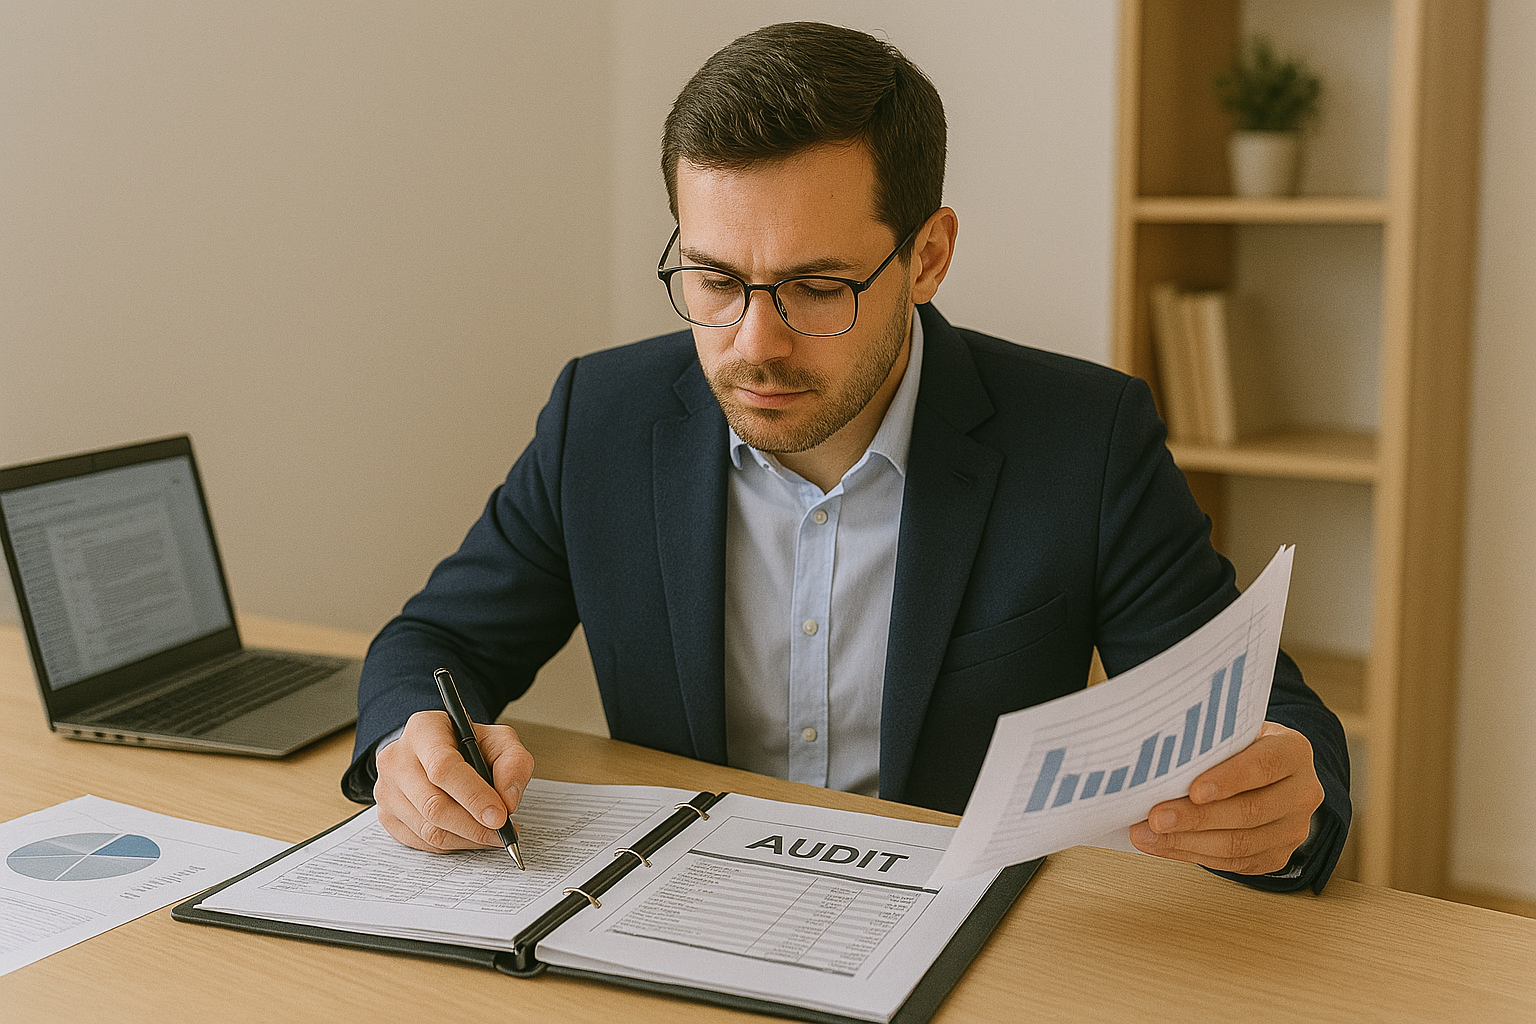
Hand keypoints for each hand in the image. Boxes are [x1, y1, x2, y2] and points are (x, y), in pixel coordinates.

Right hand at [374, 710, 535, 852]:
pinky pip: (422, 842)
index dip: (474, 796)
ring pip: (428, 829)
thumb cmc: (467, 744)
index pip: (444, 767)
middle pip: (433, 804)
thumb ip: (513, 763)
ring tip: (492, 835)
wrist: (437, 750)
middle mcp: (397, 759)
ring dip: (467, 839)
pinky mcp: (386, 815)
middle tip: (502, 832)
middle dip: (474, 826)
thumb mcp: (499, 740)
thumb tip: (508, 801)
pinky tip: (470, 836)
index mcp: (423, 730)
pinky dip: (452, 845)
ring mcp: (387, 789)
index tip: (500, 816)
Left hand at [1129, 721, 1322, 874]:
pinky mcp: (1276, 856)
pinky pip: (1233, 862)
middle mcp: (1302, 792)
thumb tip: (1158, 758)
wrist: (1269, 773)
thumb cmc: (1242, 746)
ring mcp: (1293, 829)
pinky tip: (1161, 845)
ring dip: (1186, 842)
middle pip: (1249, 811)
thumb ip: (1210, 741)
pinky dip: (1191, 854)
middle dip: (1196, 817)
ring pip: (1240, 843)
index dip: (1229, 779)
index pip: (1264, 765)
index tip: (1193, 790)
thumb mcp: (1234, 730)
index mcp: (1293, 752)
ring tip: (1147, 835)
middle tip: (1155, 818)